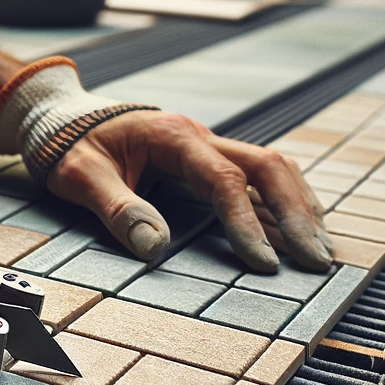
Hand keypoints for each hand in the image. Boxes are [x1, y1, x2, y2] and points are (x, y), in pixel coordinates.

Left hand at [46, 110, 331, 271]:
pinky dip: (287, 202)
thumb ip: (116, 208)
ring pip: (273, 168)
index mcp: (174, 137)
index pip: (226, 180)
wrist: (64, 120)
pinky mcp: (211, 161)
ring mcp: (211, 147)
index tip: (265, 265)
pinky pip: (261, 177)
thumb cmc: (70, 147)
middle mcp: (202, 137)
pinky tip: (300, 231)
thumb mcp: (80, 176)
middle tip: (316, 262)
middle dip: (297, 213)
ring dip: (300, 207)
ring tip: (320, 251)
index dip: (248, 223)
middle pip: (268, 166)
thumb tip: (154, 248)